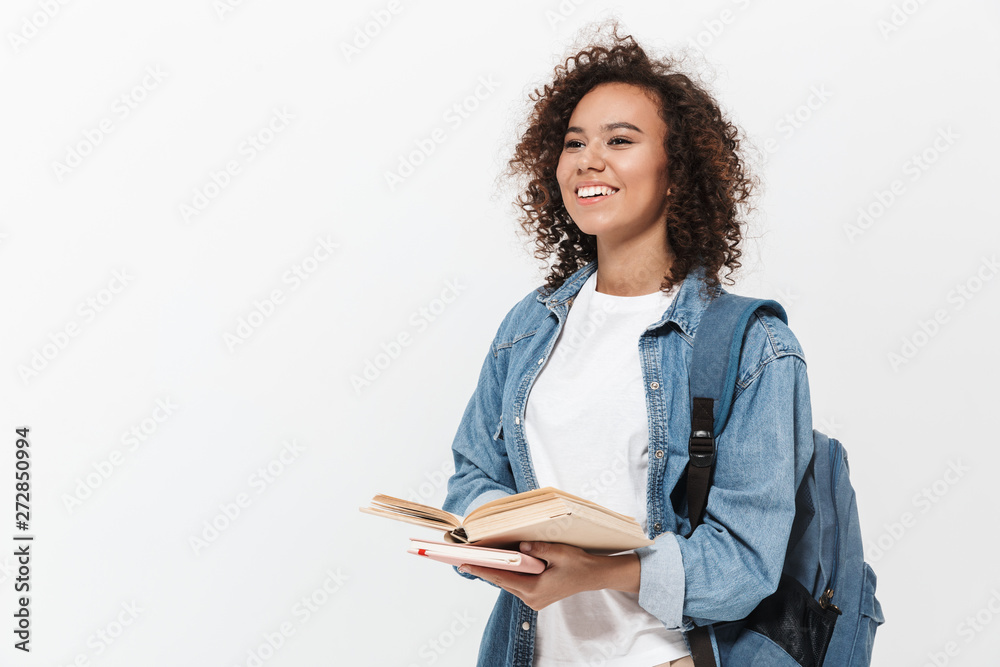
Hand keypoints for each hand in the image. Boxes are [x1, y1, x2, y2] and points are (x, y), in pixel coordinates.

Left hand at [458, 541, 638, 610]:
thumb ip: (537, 549)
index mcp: (535, 589)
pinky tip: (500, 564)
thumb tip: (520, 546)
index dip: (482, 570)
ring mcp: (534, 600)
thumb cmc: (578, 564)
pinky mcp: (537, 597)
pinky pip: (517, 584)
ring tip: (477, 560)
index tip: (465, 565)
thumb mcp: (559, 552)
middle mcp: (532, 599)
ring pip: (509, 584)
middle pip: (502, 582)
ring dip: (496, 572)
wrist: (594, 576)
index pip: (502, 578)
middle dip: (485, 570)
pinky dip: (508, 575)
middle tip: (465, 560)